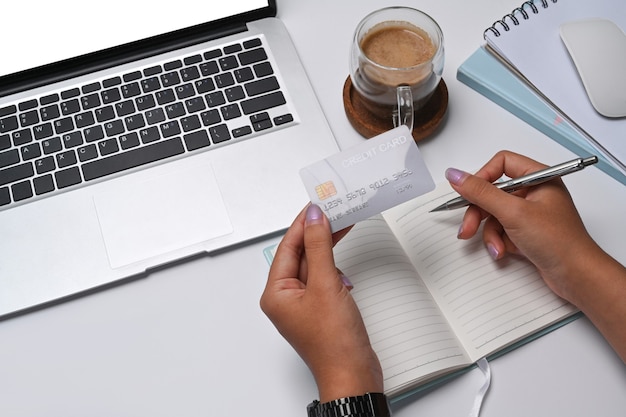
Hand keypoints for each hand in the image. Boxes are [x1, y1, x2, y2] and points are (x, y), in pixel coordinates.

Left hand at [260, 204, 382, 400]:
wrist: (353, 375)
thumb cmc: (334, 343)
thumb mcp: (325, 285)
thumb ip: (319, 247)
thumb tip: (314, 218)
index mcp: (276, 293)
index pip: (288, 247)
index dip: (303, 223)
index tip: (317, 204)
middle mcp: (286, 298)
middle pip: (300, 254)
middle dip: (317, 233)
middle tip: (334, 210)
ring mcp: (304, 304)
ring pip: (314, 265)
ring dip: (327, 247)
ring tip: (342, 225)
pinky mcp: (320, 309)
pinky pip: (324, 278)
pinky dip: (334, 266)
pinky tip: (344, 262)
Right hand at [445, 150, 625, 360]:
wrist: (576, 276)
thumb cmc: (559, 242)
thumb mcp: (513, 213)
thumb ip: (481, 192)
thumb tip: (455, 175)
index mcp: (539, 177)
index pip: (501, 163)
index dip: (482, 177)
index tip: (468, 193)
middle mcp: (535, 192)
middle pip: (493, 192)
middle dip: (479, 212)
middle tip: (468, 227)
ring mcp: (531, 213)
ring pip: (494, 214)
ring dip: (489, 232)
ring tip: (495, 247)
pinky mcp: (527, 232)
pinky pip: (502, 230)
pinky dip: (498, 241)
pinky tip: (503, 252)